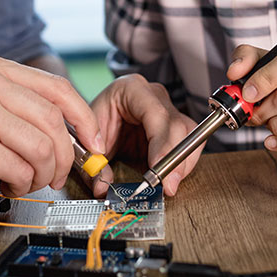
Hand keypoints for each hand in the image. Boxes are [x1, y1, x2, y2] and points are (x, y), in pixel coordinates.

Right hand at [0, 56, 104, 202]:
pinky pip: (20, 169)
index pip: (58, 88)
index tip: (94, 142)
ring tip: (25, 181)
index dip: (84, 117)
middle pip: (53, 119)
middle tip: (57, 175)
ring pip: (41, 147)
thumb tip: (78, 133)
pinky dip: (21, 186)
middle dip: (65, 155)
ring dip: (42, 175)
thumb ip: (26, 109)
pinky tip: (6, 185)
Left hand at [87, 74, 200, 197]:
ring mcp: (167, 108)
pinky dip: (181, 165)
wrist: (98, 117)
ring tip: (167, 184)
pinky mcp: (174, 126)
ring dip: (181, 164)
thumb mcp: (87, 138)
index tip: (157, 170)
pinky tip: (168, 177)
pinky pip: (189, 145)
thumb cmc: (93, 120)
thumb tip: (102, 187)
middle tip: (167, 186)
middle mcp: (154, 95)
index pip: (156, 114)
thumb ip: (93, 164)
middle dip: (175, 160)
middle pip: (178, 126)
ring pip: (190, 136)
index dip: (161, 144)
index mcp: (132, 89)